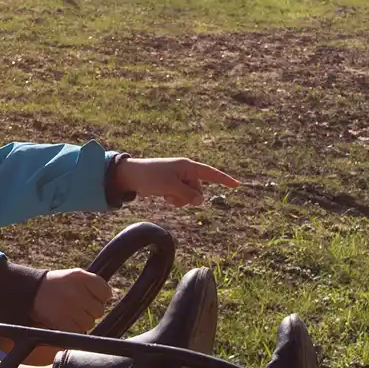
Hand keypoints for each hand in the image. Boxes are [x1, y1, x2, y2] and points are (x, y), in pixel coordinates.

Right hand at [32, 268, 110, 331]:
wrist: (32, 292)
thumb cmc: (58, 284)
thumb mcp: (76, 275)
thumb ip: (94, 283)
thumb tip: (110, 296)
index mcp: (81, 277)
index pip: (106, 293)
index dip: (100, 297)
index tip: (91, 297)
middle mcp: (75, 291)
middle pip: (99, 310)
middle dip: (91, 310)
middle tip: (79, 306)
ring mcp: (68, 307)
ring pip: (90, 323)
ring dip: (83, 321)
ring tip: (72, 313)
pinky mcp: (61, 321)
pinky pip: (78, 331)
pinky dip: (74, 328)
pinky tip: (67, 320)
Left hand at [110, 157, 240, 206]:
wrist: (131, 176)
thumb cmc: (150, 176)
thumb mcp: (170, 186)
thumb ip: (187, 194)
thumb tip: (200, 201)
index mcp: (187, 166)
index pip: (210, 173)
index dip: (224, 179)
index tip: (237, 185)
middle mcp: (186, 172)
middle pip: (198, 190)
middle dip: (188, 197)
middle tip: (171, 194)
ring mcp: (179, 179)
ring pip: (190, 196)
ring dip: (180, 200)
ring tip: (166, 195)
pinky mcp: (173, 186)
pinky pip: (181, 197)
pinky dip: (175, 200)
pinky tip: (164, 196)